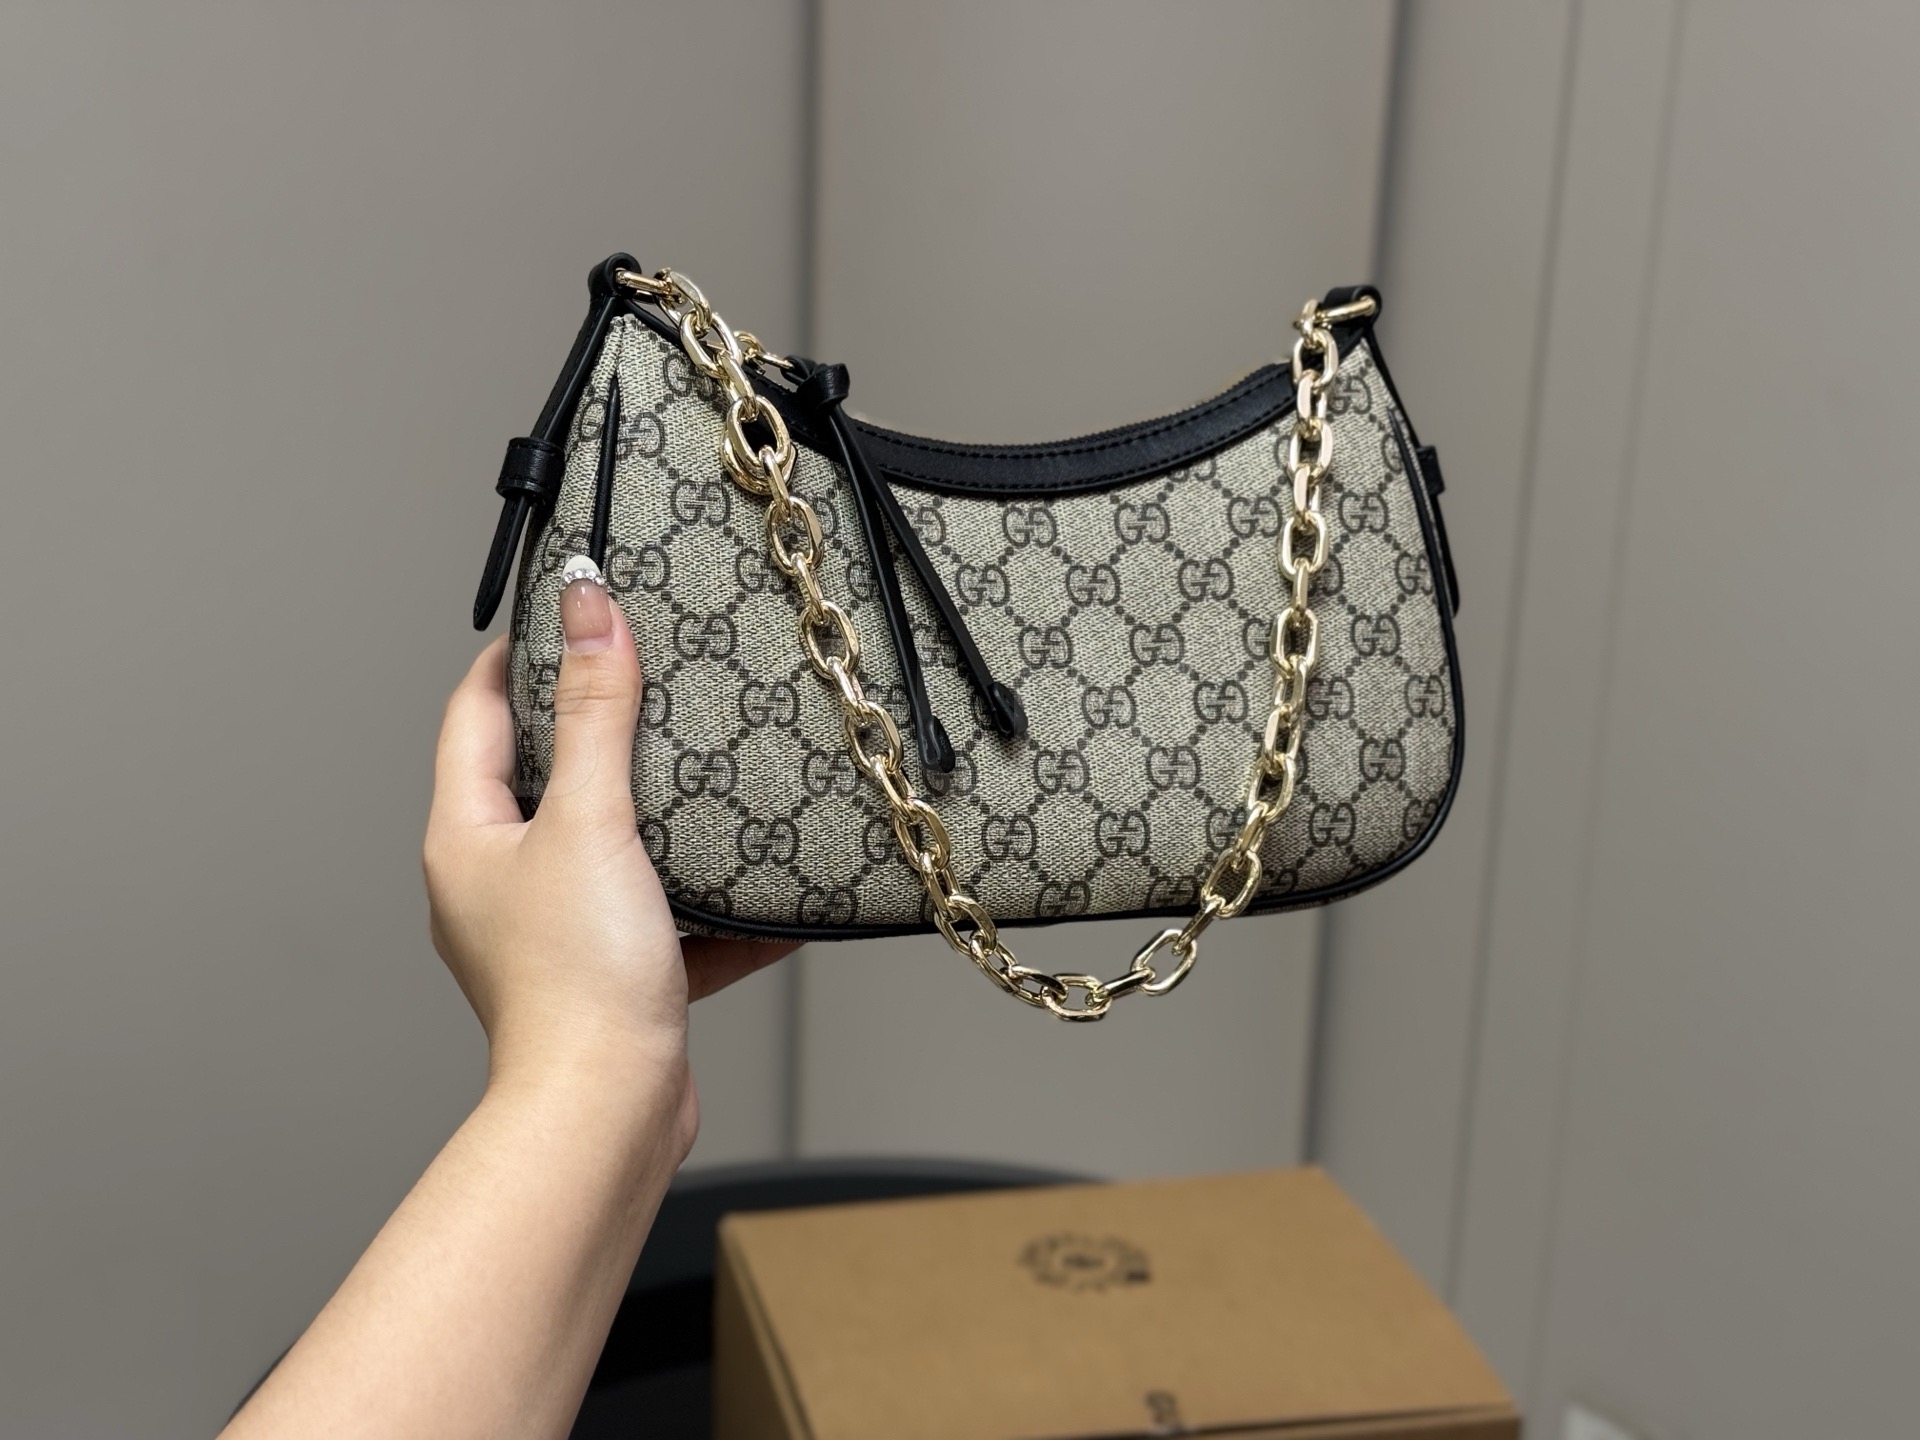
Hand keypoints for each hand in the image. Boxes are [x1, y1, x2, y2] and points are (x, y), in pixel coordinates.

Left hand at [424, 577, 794, 1133]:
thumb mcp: (591, 822)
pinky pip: (663, 917)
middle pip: (543, 775)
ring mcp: (552, 931)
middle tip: (653, 674)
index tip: (572, 612)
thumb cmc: (577, 981)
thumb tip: (588, 607)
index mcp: (466, 836)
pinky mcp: (608, 975)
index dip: (521, 655)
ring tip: (710, 767)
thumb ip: (597, 713)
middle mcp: (497, 882)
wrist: (609, 1112)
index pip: (477, 712)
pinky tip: (761, 888)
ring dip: (658, 812)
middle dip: (599, 726)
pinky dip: (707, 900)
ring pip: (608, 845)